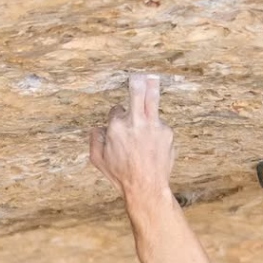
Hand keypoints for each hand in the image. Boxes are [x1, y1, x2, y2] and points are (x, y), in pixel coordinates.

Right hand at [89, 73, 173, 198]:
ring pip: (153, 100)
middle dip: (136, 82)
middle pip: (137, 92)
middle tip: (138, 75)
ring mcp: (153, 126)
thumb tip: (97, 127)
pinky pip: (161, 126)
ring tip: (152, 77)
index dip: (118, 115)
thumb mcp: (98, 159)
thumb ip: (95, 139)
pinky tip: (154, 145)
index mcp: (116, 126)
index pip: (117, 109)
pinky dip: (158, 131)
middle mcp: (136, 122)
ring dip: (152, 86)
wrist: (146, 187)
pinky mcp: (167, 133)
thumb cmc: (121, 175)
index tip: (121, 120)